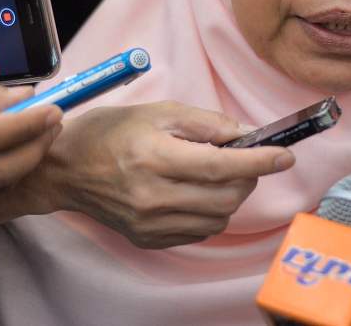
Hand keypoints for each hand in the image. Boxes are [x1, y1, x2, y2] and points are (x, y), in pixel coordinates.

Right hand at [0, 102, 295, 248]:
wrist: (65, 169)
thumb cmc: (112, 132)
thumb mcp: (160, 111)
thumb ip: (207, 123)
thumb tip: (248, 133)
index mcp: (155, 157)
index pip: (222, 165)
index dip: (260, 161)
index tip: (285, 155)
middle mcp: (153, 195)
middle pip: (227, 196)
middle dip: (248, 176)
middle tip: (245, 157)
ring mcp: (150, 223)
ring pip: (218, 217)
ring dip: (232, 194)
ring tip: (218, 172)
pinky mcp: (149, 238)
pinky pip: (200, 230)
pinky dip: (212, 211)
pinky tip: (199, 191)